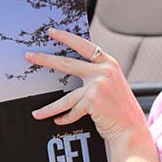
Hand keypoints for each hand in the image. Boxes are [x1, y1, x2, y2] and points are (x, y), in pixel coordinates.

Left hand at [26, 28, 148, 146]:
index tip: (52, 32)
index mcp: (109, 64)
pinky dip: (65, 118)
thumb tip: (71, 66)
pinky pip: (72, 111)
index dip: (67, 38)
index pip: (84, 46)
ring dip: (49, 107)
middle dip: (45, 59)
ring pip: (66, 97)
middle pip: (67, 64)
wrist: (132, 129)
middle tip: (29, 56)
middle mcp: (104, 72)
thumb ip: (96, 74)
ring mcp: (98, 86)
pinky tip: (58, 121)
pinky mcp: (93, 101)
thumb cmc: (119, 108)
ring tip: (36, 112)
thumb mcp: (112, 84)